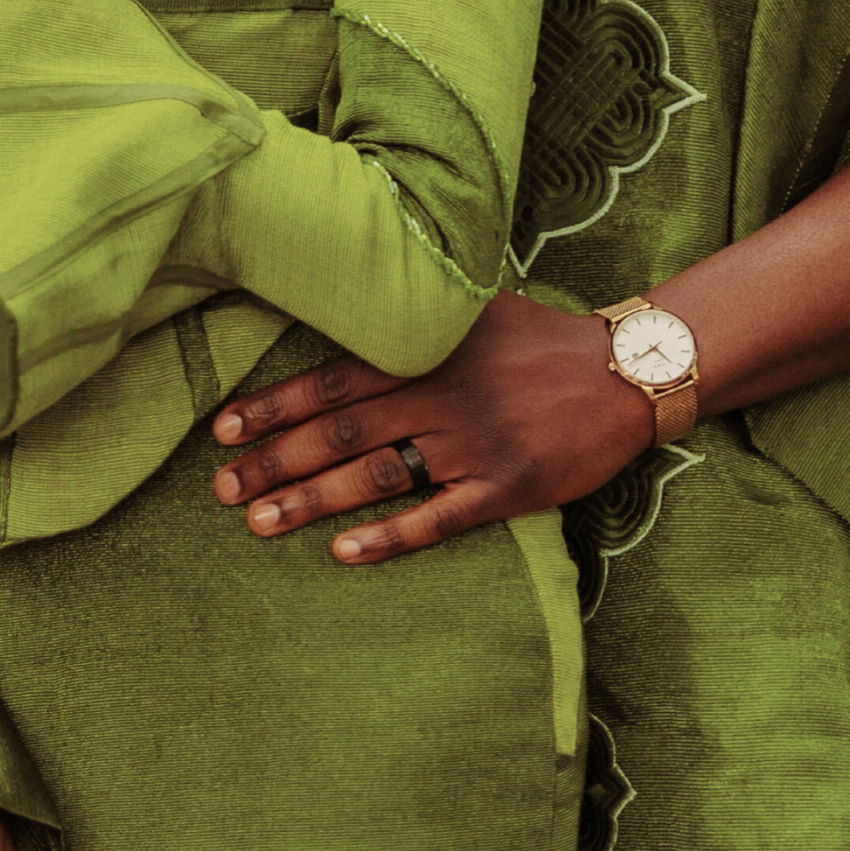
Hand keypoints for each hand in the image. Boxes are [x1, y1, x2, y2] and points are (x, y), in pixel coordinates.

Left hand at [209, 291, 651, 562]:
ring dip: (312, 501)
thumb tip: (345, 297)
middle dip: (274, 461)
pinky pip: (438, 517)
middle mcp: (441, 395)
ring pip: (376, 476)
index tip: (224, 430)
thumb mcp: (473, 303)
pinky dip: (390, 536)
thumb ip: (412, 310)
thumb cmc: (540, 336)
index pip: (331, 379)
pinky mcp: (508, 487)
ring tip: (259, 522)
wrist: (626, 370)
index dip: (274, 406)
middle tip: (223, 489)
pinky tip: (344, 553)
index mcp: (426, 350)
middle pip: (340, 432)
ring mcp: (474, 444)